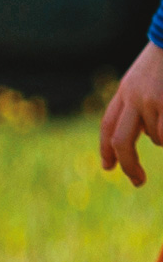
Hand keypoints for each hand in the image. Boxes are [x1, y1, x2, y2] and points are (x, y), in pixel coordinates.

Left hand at [101, 45, 162, 184]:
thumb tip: (148, 135)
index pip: (108, 125)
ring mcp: (150, 100)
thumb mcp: (147, 80)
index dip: (106, 149)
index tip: (108, 167)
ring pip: (156, 139)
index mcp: (125, 91)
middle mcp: (133, 97)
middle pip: (120, 140)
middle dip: (128, 165)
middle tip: (137, 181)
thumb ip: (141, 103)